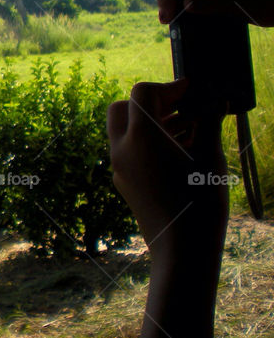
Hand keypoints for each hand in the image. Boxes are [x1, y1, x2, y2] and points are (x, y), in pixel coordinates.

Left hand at [107, 80, 227, 254]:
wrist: (182, 250)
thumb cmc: (201, 202)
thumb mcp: (210, 158)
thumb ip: (209, 122)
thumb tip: (218, 100)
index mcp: (140, 137)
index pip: (142, 93)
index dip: (169, 87)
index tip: (192, 91)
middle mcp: (122, 150)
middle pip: (122, 108)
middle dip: (150, 103)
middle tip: (182, 108)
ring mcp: (119, 168)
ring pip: (124, 131)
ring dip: (150, 122)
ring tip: (189, 129)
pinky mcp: (123, 182)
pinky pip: (129, 151)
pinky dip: (147, 142)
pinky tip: (179, 151)